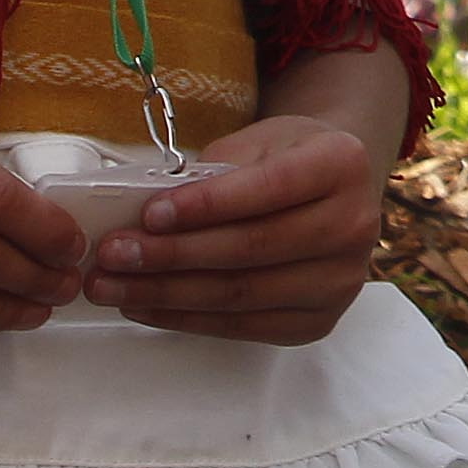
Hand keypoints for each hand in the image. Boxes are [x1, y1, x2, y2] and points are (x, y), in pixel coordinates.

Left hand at [90, 113, 385, 342]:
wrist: (333, 189)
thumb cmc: (286, 157)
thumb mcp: (260, 140)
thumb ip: (215, 171)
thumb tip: (147, 215)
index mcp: (343, 164)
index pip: (269, 189)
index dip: (208, 204)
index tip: (150, 213)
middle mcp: (355, 226)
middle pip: (252, 248)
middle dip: (173, 254)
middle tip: (113, 254)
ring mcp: (340, 282)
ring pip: (241, 295)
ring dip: (167, 293)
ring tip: (113, 285)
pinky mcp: (317, 322)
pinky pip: (242, 327)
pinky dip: (186, 319)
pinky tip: (145, 305)